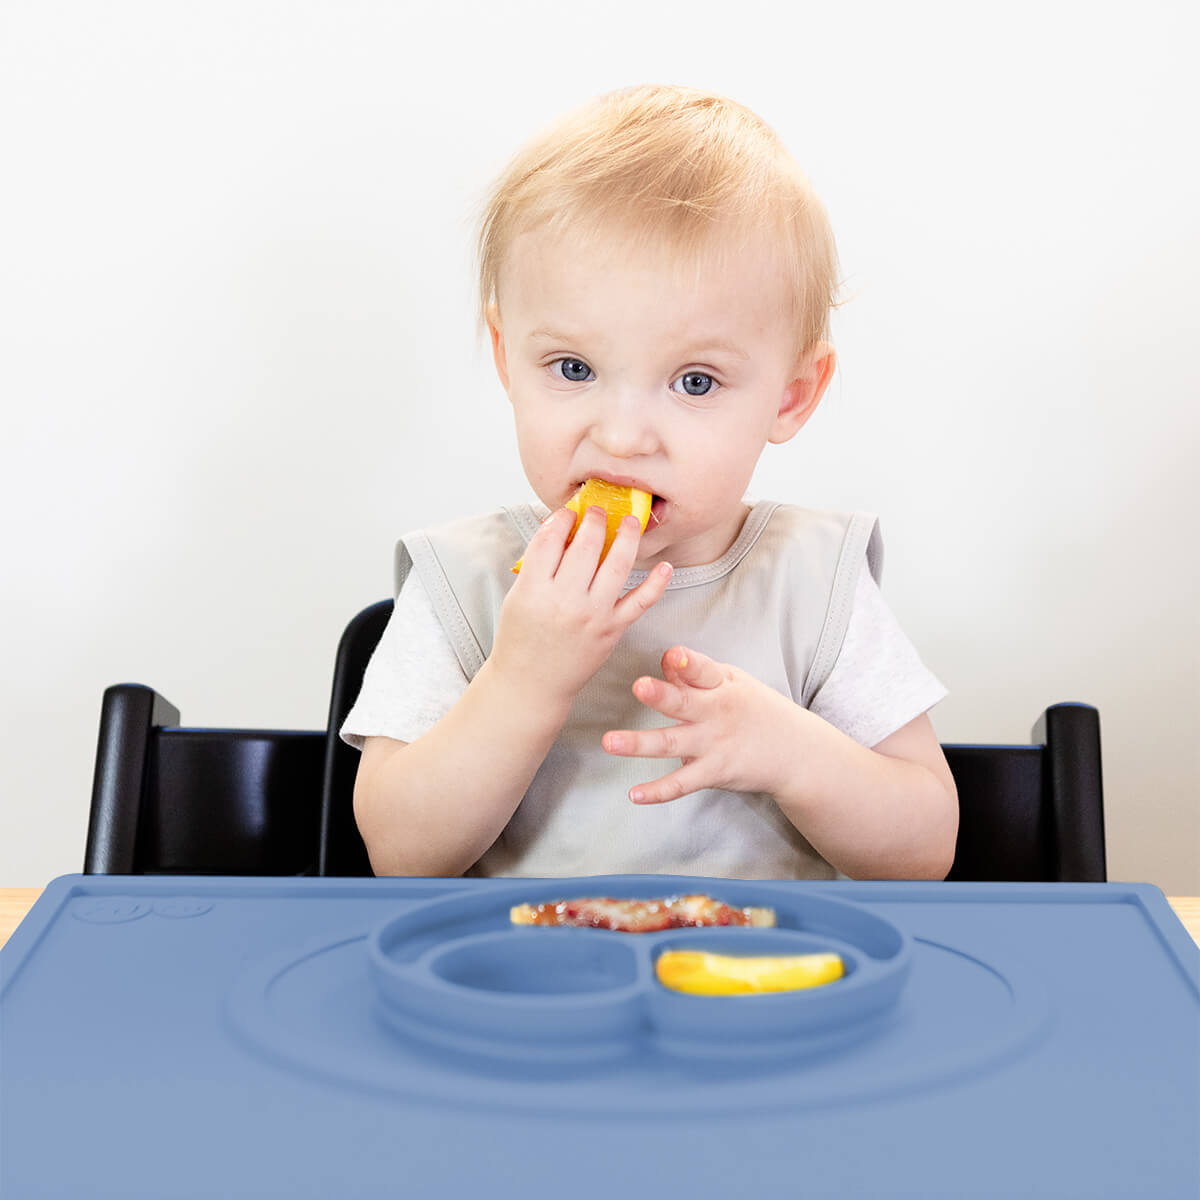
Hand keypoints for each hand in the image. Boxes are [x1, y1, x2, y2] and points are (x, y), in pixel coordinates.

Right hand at [490, 506, 672, 709]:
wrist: (532, 684)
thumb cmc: (520, 638)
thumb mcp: (517, 597)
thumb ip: (537, 566)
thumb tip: (561, 529)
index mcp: (533, 589)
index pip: (550, 540)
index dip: (562, 519)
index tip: (568, 512)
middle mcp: (565, 600)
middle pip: (586, 546)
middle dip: (595, 520)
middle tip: (598, 510)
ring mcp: (592, 615)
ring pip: (616, 564)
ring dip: (627, 537)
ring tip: (630, 522)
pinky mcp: (612, 630)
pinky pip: (640, 601)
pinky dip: (656, 583)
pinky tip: (664, 566)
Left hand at [601, 645, 805, 803]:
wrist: (795, 752)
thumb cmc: (754, 709)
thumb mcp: (732, 683)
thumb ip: (695, 674)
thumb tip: (664, 659)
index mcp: (721, 684)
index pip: (703, 670)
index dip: (687, 663)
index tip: (671, 655)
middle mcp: (716, 713)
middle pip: (684, 703)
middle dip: (661, 695)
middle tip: (639, 686)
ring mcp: (714, 744)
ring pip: (672, 743)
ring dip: (640, 743)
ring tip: (610, 742)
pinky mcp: (714, 772)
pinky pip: (682, 784)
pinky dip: (658, 791)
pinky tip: (634, 794)